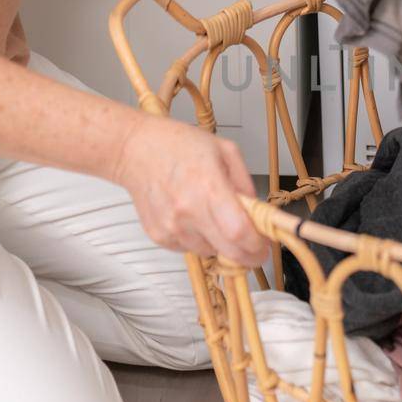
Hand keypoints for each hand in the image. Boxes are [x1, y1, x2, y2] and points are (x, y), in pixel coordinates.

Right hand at [115, 117, 268, 264]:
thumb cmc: (179, 145)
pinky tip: (192, 217)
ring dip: (220, 243)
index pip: (239, 232)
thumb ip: (245, 184)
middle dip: (247, 255)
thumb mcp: (225, 151)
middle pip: (228, 252)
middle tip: (255, 248)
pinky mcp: (158, 236)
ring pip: (210, 252)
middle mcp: (188, 211)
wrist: (135, 150)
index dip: (257, 246)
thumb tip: (258, 213)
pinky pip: (190, 248)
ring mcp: (171, 227)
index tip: (265, 246)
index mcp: (208, 187)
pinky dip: (199, 239)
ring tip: (212, 216)